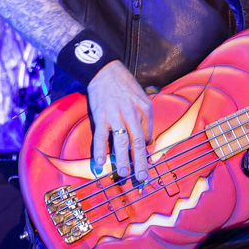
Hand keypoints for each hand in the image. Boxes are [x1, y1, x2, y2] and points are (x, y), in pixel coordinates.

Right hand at [86, 61, 152, 181]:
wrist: (105, 70)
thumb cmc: (125, 85)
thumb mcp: (142, 97)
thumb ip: (145, 118)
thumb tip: (148, 140)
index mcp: (145, 109)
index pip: (147, 135)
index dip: (146, 151)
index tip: (145, 165)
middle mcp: (132, 114)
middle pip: (138, 142)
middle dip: (141, 162)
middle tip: (143, 178)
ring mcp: (115, 115)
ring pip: (121, 141)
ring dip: (123, 160)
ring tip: (126, 174)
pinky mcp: (101, 116)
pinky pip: (100, 136)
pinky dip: (99, 150)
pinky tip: (99, 162)